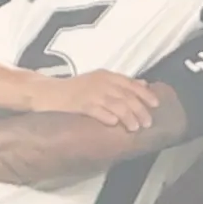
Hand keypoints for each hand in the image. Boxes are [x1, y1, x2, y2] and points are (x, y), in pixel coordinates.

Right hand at [24, 69, 159, 131]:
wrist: (46, 92)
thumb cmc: (74, 89)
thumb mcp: (99, 80)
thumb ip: (120, 83)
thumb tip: (144, 84)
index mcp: (106, 76)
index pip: (131, 84)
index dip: (145, 95)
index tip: (156, 105)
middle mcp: (101, 82)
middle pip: (126, 96)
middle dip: (139, 110)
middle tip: (147, 123)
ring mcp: (90, 93)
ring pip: (115, 104)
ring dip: (127, 116)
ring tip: (135, 127)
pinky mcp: (79, 104)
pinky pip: (96, 110)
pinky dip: (107, 116)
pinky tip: (114, 123)